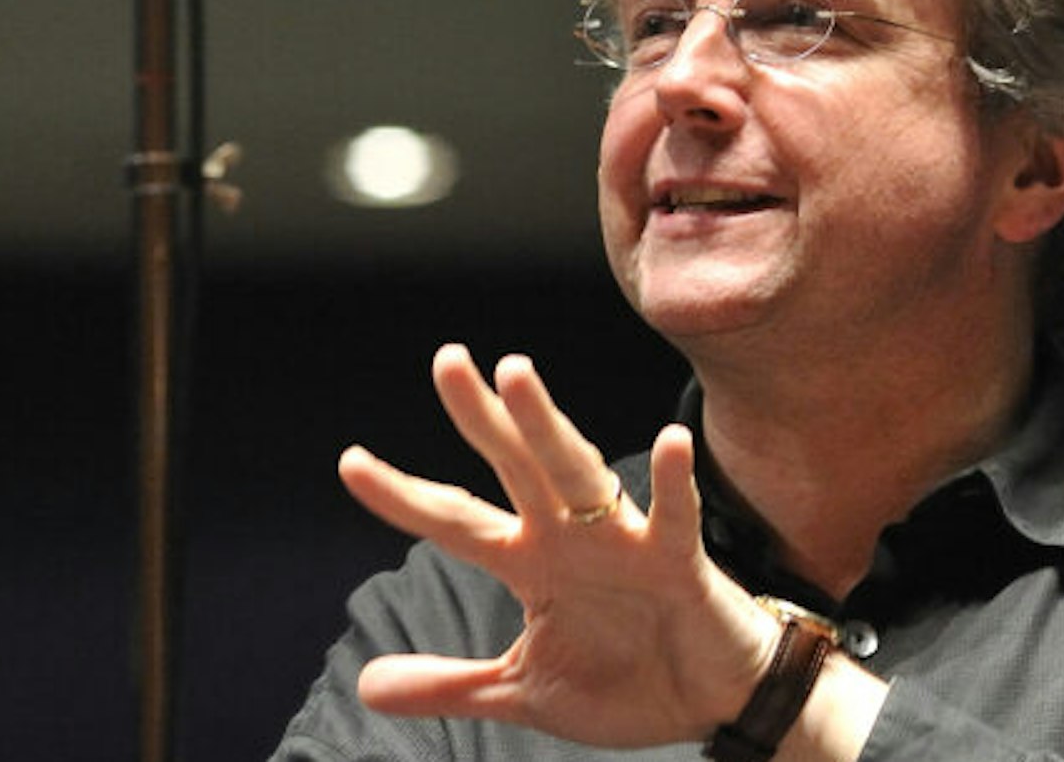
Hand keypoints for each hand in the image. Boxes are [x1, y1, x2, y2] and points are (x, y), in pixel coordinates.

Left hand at [337, 343, 775, 747]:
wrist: (713, 703)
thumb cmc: (628, 681)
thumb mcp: (524, 690)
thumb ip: (450, 684)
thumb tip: (366, 684)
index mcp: (531, 563)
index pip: (455, 521)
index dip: (403, 496)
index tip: (350, 462)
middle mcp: (570, 539)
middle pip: (516, 465)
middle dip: (482, 416)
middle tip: (447, 360)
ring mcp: (624, 544)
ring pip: (579, 473)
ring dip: (548, 427)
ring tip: (516, 377)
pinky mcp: (679, 562)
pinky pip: (673, 517)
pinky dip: (673, 482)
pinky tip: (669, 442)